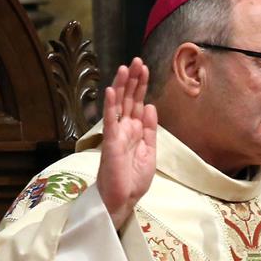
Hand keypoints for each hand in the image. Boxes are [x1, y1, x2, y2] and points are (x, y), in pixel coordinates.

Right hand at [98, 59, 158, 230]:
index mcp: (134, 131)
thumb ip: (149, 129)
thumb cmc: (133, 179)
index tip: (145, 69)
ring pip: (118, 105)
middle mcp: (124, 129)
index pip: (137, 104)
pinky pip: (110, 121)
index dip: (141, 87)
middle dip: (133, 80)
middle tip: (136, 61)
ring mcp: (116, 134)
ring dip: (121, 86)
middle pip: (128, 99)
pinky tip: (111, 90)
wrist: (124, 199)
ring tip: (125, 68)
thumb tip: (150, 106)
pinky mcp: (111, 142)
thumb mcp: (149, 152)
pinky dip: (110, 105)